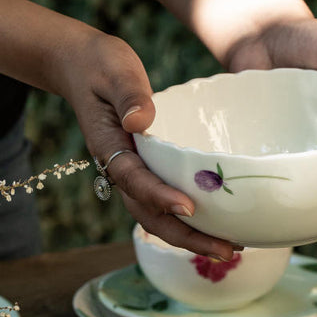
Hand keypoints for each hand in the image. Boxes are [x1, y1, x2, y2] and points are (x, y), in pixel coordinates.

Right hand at [60, 30, 237, 259]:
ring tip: (233, 248)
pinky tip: (223, 224)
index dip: (159, 196)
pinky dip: (192, 218)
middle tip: (227, 250)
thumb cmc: (101, 66)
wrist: (84, 67)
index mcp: (110, 147)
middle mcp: (121, 168)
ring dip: (192, 236)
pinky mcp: (148, 169)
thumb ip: (128, 94)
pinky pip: (167, 200)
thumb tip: (141, 119)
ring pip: (159, 216)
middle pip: (149, 214)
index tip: (188, 207)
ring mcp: (135, 172)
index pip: (134, 179)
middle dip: (186, 236)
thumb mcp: (114, 70)